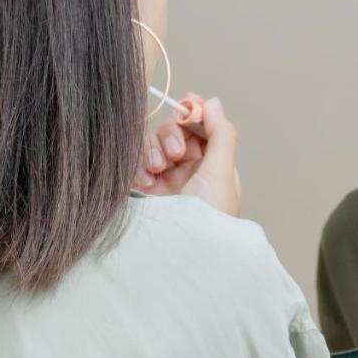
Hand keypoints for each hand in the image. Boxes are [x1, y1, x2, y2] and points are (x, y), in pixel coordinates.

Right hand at [133, 94, 240, 216]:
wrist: (182, 255)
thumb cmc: (209, 220)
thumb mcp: (222, 173)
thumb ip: (220, 134)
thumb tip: (213, 103)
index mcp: (213, 164)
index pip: (200, 128)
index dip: (192, 115)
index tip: (184, 111)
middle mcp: (188, 169)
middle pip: (174, 130)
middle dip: (172, 137)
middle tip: (174, 155)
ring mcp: (163, 179)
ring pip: (153, 143)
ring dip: (153, 151)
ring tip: (156, 171)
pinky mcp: (142, 188)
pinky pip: (135, 160)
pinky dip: (138, 166)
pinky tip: (145, 182)